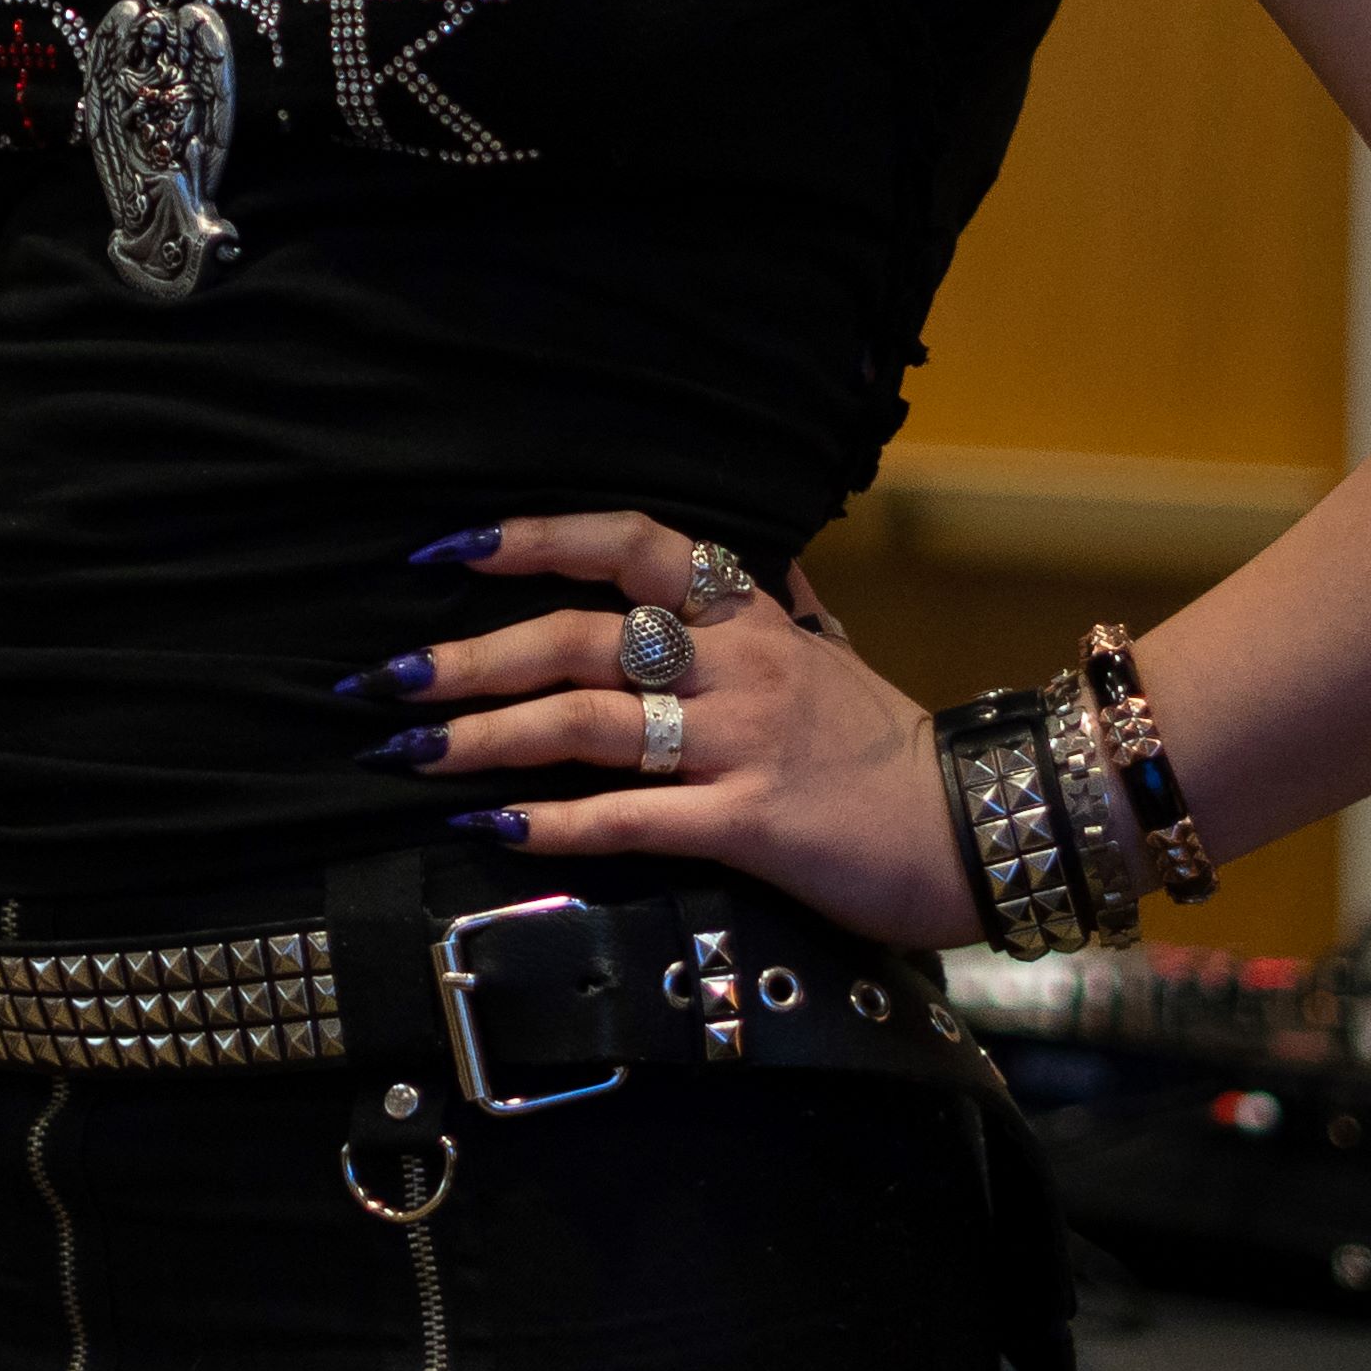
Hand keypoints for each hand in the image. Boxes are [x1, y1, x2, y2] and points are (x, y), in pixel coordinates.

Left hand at [353, 512, 974, 946]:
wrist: (983, 823)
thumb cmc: (893, 746)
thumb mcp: (837, 655)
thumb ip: (790, 608)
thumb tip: (769, 564)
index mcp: (750, 615)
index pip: (631, 543)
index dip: (535, 539)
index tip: (450, 548)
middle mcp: (736, 663)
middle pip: (579, 636)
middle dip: (471, 655)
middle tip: (387, 678)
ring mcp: (740, 741)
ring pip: (588, 723)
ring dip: (486, 738)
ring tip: (411, 755)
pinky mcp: (749, 822)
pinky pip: (632, 817)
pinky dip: (554, 823)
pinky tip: (492, 831)